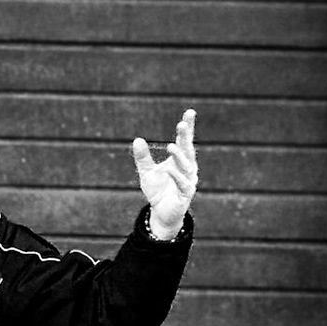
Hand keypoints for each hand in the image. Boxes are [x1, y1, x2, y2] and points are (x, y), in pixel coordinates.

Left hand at [132, 109, 197, 240]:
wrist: (161, 213)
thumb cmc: (158, 190)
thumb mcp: (146, 172)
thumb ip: (143, 157)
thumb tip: (137, 139)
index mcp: (180, 160)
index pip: (185, 141)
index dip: (188, 128)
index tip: (189, 112)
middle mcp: (188, 168)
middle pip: (187, 149)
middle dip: (186, 137)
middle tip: (182, 124)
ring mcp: (188, 181)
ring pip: (186, 166)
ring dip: (179, 156)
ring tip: (170, 146)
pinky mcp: (185, 194)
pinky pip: (182, 184)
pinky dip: (176, 176)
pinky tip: (169, 170)